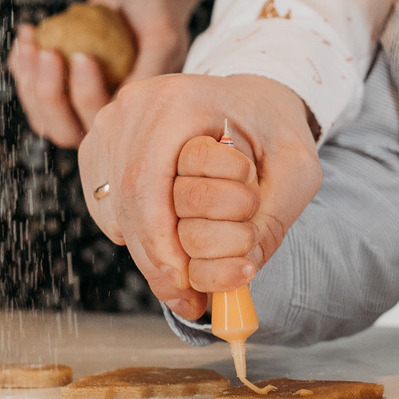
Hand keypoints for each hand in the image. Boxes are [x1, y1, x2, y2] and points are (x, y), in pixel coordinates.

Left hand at [8, 0, 234, 147]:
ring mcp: (73, 106)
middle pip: (63, 128)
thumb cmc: (157, 14)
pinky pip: (27, 88)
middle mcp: (100, 118)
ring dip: (28, 80)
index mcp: (129, 117)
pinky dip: (20, 64)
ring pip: (40, 113)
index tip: (82, 56)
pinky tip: (26, 34)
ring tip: (31, 40)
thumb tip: (125, 98)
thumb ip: (151, 67)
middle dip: (48, 92)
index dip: (85, 96)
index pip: (101, 121)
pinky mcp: (53, 88)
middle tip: (48, 52)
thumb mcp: (163, 36)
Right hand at [75, 72, 318, 319]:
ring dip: (151, 254)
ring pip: (117, 209)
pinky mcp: (101, 148)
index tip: (187, 280)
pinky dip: (140, 238)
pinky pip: (109, 208)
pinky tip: (173, 247)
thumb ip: (272, 219)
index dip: (160, 241)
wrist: (250, 100)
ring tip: (187, 282)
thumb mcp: (297, 169)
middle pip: (128, 201)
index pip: (147, 182)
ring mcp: (112, 126)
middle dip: (159, 258)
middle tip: (188, 298)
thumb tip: (235, 274)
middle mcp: (135, 107)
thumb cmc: (274, 131)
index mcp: (179, 99)